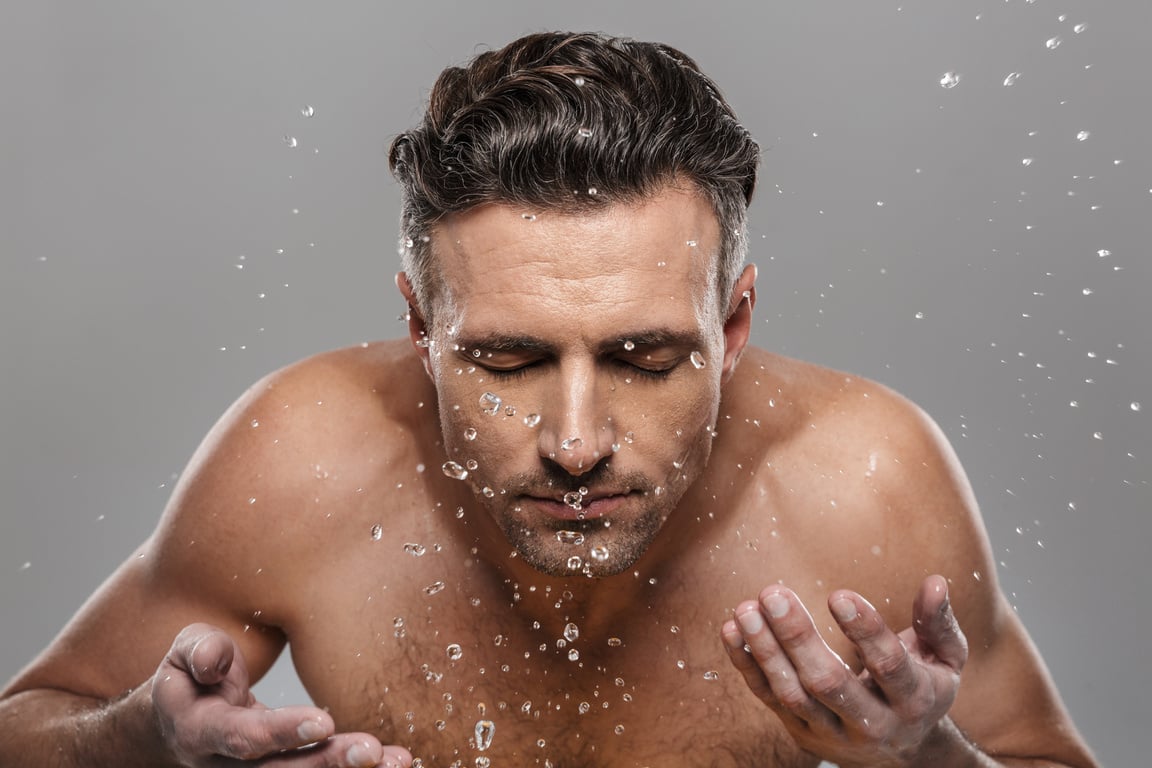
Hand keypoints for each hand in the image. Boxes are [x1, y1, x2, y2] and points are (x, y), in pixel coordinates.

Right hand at [151, 624, 411, 767]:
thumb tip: (213, 660)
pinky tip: (394, 763)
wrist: (181, 723)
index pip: (242, 738)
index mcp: (201, 733)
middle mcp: (227, 767)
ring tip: (398, 762)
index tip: (324, 721)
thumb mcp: (185, 654)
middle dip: (328, 763)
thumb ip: (199, 651)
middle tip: (372, 752)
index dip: (282, 732)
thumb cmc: (193, 677)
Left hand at [720, 575, 967, 767]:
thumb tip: (936, 583)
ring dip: (765, 650)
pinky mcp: (802, 734)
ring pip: (793, 694)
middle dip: (798, 637)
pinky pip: (769, 699)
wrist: (904, 755)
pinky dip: (747, 665)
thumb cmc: (923, 688)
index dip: (864, 631)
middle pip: (829, 683)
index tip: (837, 595)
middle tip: (774, 593)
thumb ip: (937, 623)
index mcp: (913, 699)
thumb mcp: (945, 659)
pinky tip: (732, 630)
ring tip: (746, 608)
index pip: (888, 666)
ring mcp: (832, 734)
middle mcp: (872, 723)